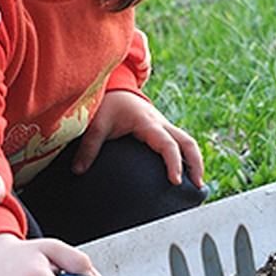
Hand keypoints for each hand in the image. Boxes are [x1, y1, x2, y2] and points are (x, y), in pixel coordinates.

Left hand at [71, 90, 204, 187]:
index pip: (167, 144)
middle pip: (187, 142)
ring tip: (197, 185)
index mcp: (147, 123)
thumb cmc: (106, 105)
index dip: (174, 162)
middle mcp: (160, 124)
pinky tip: (185, 176)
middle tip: (198, 186)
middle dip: (196, 164)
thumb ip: (88, 147)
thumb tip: (77, 171)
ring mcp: (163, 126)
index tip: (176, 181)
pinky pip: (180, 143)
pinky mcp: (162, 130)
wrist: (114, 89)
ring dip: (195, 162)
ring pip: (187, 142)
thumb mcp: (96, 124)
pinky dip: (186, 158)